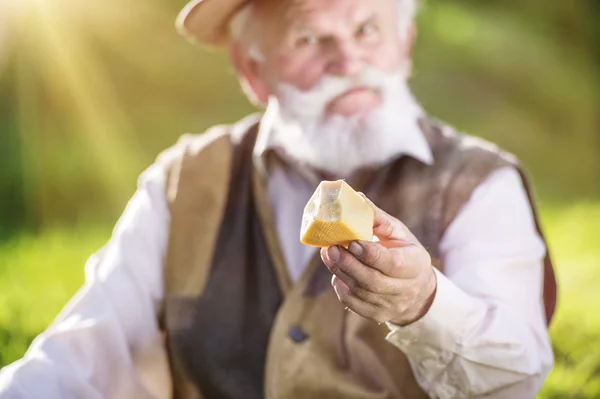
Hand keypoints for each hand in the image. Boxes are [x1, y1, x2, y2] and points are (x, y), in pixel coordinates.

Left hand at [320, 195, 436, 325]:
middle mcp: (405, 289)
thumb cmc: (404, 252)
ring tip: (328, 255)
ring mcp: (391, 305)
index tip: (352, 242)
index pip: (392, 263)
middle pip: (372, 280)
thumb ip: (378, 218)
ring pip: (360, 291)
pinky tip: (336, 273)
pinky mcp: (377, 314)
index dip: (370, 254)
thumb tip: (356, 198)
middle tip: (331, 248)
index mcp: (415, 265)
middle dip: (348, 264)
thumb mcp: (399, 233)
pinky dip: (341, 288)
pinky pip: (354, 304)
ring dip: (340, 272)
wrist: (417, 290)